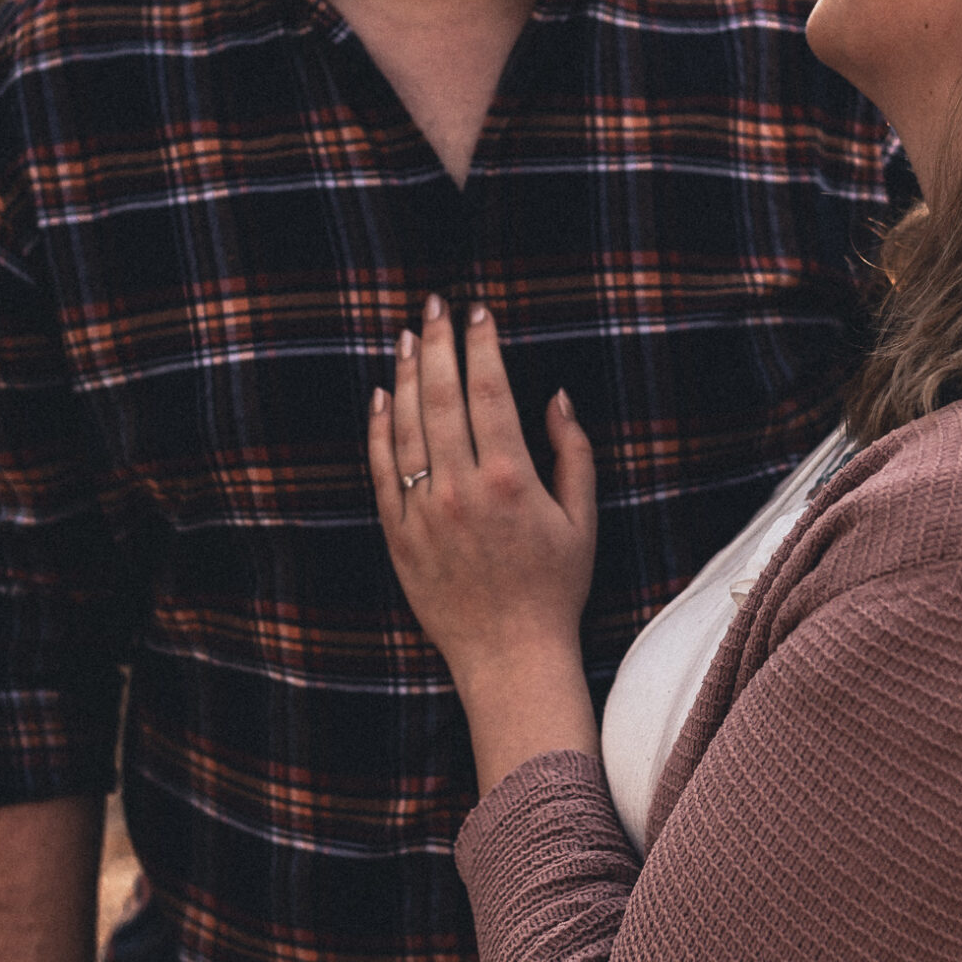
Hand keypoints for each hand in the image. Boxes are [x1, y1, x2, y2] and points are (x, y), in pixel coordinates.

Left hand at [370, 299, 599, 792]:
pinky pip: (381, 469)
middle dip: (437, 344)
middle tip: (436, 306)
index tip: (479, 313)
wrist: (510, 655)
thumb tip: (556, 397)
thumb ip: (573, 452)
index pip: (490, 392)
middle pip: (441, 397)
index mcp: (510, 480)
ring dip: (405, 375)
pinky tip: (381, 395)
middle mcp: (460, 489)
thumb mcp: (582, 519)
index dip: (482, 346)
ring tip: (407, 337)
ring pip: (406, 426)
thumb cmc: (555, 587)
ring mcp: (423, 511)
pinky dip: (379, 428)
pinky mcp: (399, 534)